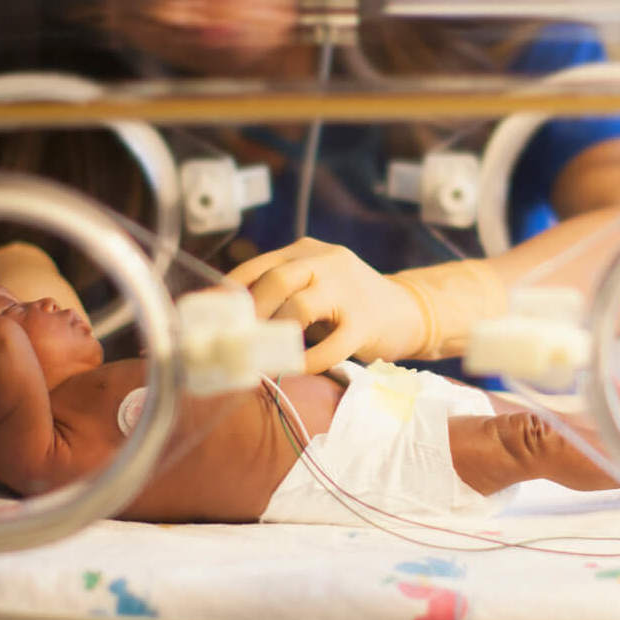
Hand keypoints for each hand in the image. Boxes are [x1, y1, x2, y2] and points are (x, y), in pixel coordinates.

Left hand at [226, 238, 427, 371]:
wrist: (408, 310)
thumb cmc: (348, 301)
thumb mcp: (314, 281)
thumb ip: (280, 289)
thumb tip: (230, 318)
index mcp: (308, 250)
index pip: (258, 266)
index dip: (231, 292)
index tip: (211, 316)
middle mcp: (327, 262)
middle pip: (277, 281)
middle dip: (251, 313)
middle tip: (236, 339)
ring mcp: (348, 291)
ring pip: (300, 308)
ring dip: (275, 337)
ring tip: (261, 356)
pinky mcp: (364, 323)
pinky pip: (329, 347)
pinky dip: (306, 361)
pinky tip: (293, 369)